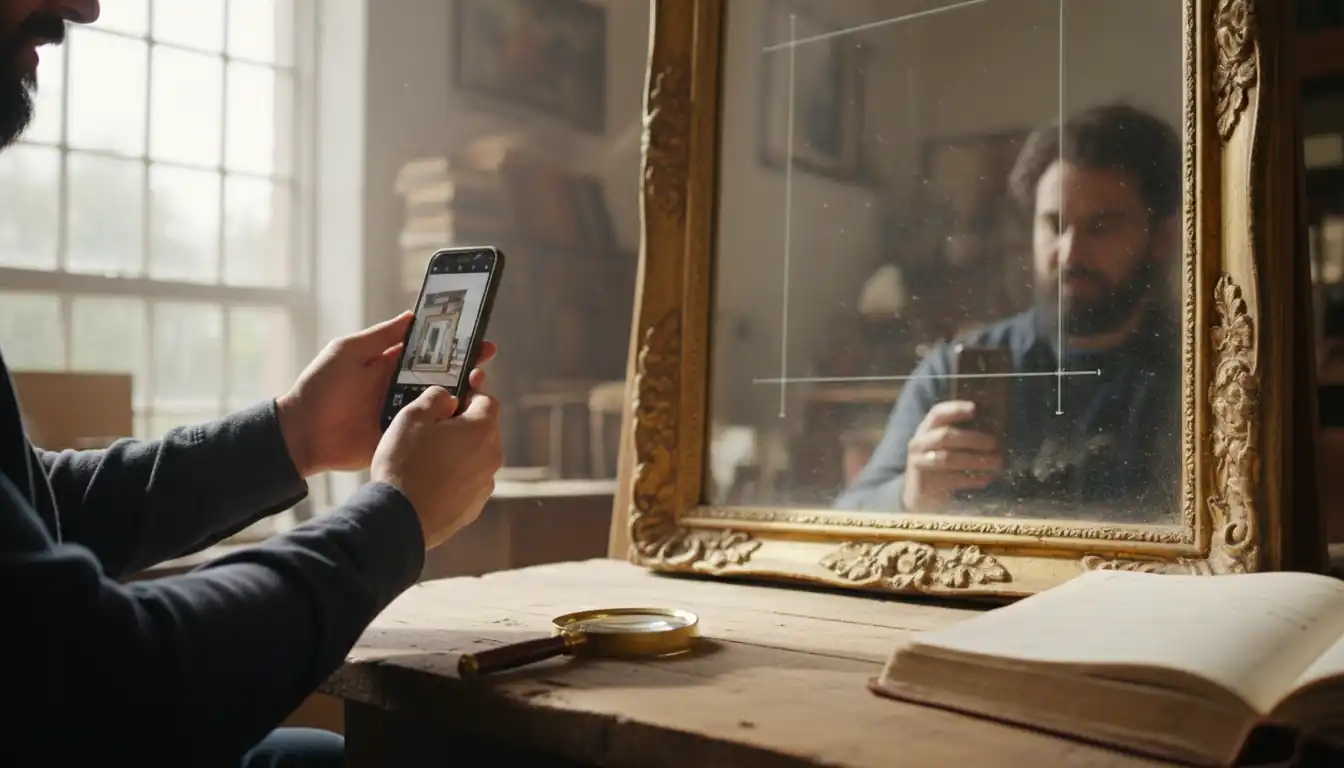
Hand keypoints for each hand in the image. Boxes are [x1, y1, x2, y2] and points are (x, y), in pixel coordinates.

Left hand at [276, 311, 497, 475]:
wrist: (302, 434)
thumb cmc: (319, 387)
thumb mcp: (348, 352)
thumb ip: (380, 336)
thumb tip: (411, 315)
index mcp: (390, 365)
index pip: (429, 351)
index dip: (452, 343)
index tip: (476, 334)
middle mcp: (401, 389)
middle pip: (442, 377)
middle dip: (466, 368)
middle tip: (486, 360)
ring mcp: (404, 414)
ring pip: (440, 404)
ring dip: (461, 396)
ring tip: (479, 386)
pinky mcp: (402, 438)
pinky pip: (429, 433)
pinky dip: (446, 427)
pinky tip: (463, 419)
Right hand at [371, 372, 502, 549]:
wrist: (399, 519)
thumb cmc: (404, 464)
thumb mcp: (412, 417)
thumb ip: (435, 398)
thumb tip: (449, 397)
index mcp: (482, 431)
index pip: (488, 401)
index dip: (473, 393)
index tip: (459, 390)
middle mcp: (492, 457)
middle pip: (485, 430)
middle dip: (465, 423)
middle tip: (436, 424)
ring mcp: (485, 485)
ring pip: (477, 457)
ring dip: (461, 451)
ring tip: (430, 455)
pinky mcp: (473, 507)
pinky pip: (468, 482)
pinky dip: (456, 476)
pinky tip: (432, 480)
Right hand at [902, 401, 1002, 512]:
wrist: (919, 496)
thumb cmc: (941, 466)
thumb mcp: (946, 447)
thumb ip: (962, 438)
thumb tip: (994, 432)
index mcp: (926, 430)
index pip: (937, 413)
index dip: (954, 409)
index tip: (974, 409)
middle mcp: (920, 443)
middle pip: (945, 436)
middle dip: (972, 439)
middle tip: (995, 443)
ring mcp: (920, 463)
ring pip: (948, 458)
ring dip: (976, 460)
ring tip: (997, 463)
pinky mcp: (925, 484)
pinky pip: (951, 479)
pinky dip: (971, 479)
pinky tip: (986, 479)